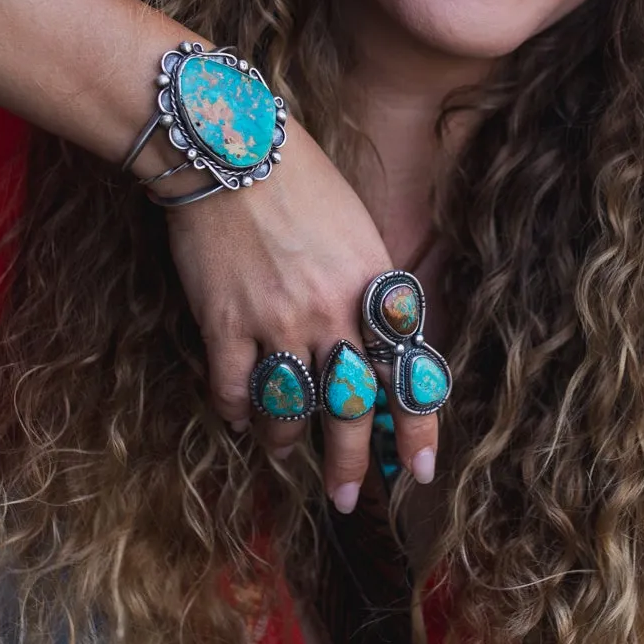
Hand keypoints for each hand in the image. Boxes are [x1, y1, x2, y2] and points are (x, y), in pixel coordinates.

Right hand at [155, 115, 438, 509]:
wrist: (230, 145)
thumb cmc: (301, 180)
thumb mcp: (360, 230)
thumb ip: (371, 290)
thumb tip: (380, 346)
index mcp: (375, 287)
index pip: (406, 373)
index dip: (416, 428)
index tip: (418, 469)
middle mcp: (333, 312)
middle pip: (349, 408)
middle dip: (349, 464)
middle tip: (346, 498)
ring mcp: (277, 320)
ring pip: (289, 409)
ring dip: (287, 442)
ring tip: (286, 454)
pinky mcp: (225, 322)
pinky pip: (235, 390)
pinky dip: (237, 413)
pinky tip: (239, 419)